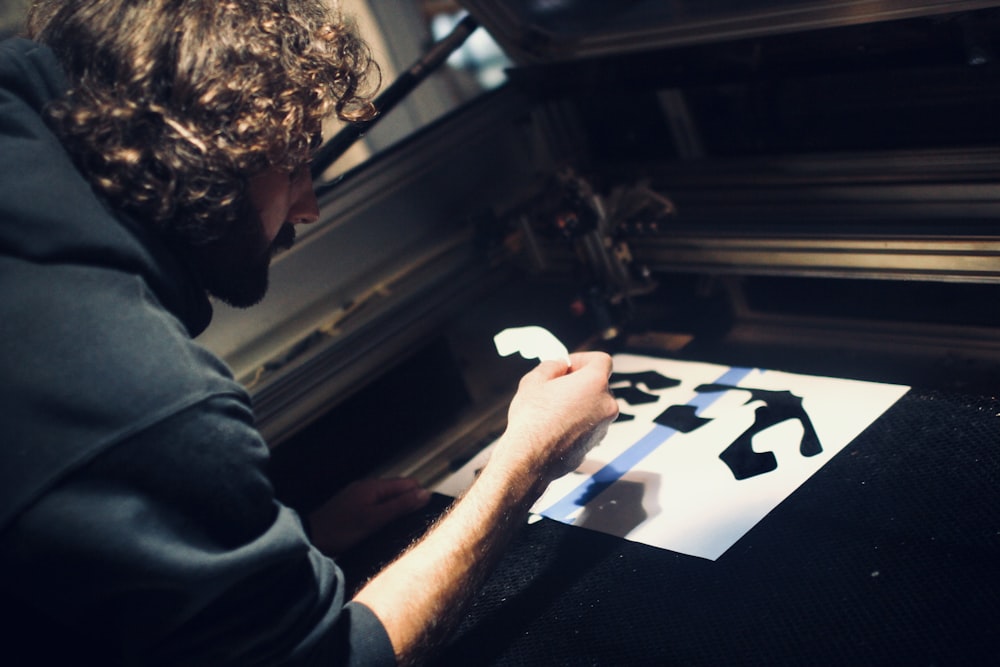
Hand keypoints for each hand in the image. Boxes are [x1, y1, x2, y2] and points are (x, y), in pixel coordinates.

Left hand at [307, 478, 431, 555]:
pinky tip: (384, 530)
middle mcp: (367, 488)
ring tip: (400, 530)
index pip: (408, 483)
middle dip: (409, 504)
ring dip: (396, 512)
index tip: (424, 514)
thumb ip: (400, 506)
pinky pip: (376, 508)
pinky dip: (384, 516)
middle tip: (413, 525)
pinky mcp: (353, 509)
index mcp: (374, 487)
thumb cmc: (341, 531)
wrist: (310, 540)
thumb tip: (425, 493)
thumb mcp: (375, 519)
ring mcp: (358, 498)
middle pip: (398, 490)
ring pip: (387, 500)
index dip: (419, 496)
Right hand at [491, 351, 618, 485]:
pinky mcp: (594, 444)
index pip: (602, 360)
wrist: (529, 458)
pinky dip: (576, 422)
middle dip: (578, 383)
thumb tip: (560, 365)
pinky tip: (554, 426)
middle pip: (598, 384)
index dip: (582, 359)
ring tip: (551, 409)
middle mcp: (606, 405)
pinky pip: (588, 425)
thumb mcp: (535, 380)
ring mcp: (603, 427)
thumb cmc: (532, 418)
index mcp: (595, 383)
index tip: (566, 366)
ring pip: (593, 406)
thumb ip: (552, 366)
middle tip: (554, 386)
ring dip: (578, 403)